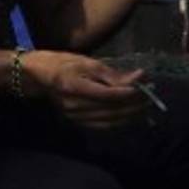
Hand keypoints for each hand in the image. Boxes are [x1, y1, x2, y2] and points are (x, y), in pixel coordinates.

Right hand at [22, 51, 148, 128]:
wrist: (38, 77)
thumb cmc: (63, 63)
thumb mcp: (88, 62)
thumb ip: (112, 74)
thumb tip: (138, 78)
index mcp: (75, 87)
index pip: (109, 95)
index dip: (129, 93)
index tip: (145, 87)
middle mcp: (74, 105)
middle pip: (111, 110)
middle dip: (134, 105)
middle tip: (150, 98)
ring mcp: (74, 116)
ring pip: (109, 120)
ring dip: (129, 116)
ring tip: (144, 108)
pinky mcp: (76, 121)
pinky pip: (102, 125)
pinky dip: (118, 122)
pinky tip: (128, 116)